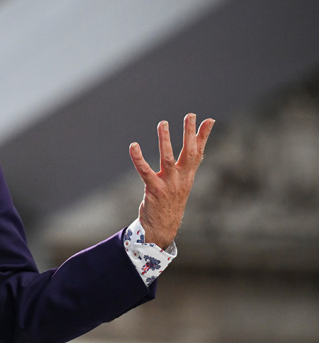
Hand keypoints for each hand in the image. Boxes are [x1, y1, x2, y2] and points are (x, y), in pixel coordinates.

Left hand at [129, 113, 214, 248]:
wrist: (163, 228)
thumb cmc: (170, 202)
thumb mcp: (181, 183)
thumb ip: (184, 168)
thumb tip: (191, 155)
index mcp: (188, 176)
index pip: (198, 153)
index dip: (204, 136)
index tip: (209, 120)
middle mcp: (181, 179)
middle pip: (188, 153)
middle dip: (189, 133)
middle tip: (190, 115)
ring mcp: (168, 184)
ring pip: (167, 159)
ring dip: (165, 140)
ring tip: (163, 123)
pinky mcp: (154, 190)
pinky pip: (145, 171)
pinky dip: (139, 158)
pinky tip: (134, 146)